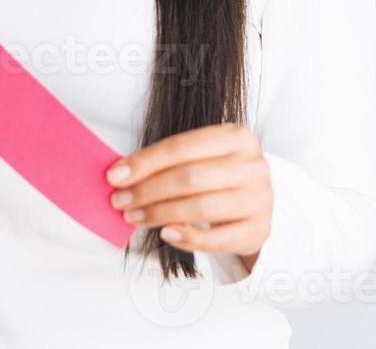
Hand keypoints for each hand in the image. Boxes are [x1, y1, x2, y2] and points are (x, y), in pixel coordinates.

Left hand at [106, 124, 271, 264]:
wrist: (254, 202)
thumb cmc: (217, 175)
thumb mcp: (200, 157)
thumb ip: (167, 163)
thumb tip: (121, 175)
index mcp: (237, 137)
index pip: (182, 147)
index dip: (145, 162)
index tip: (115, 176)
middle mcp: (253, 165)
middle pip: (190, 178)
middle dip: (148, 190)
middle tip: (120, 201)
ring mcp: (260, 198)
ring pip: (201, 208)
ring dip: (160, 214)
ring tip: (135, 217)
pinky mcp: (260, 229)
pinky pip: (218, 239)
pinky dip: (188, 238)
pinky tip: (166, 234)